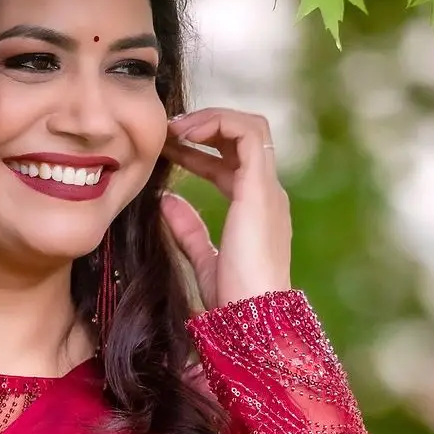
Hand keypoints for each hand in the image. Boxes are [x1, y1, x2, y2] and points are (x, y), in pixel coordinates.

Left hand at [161, 108, 291, 310]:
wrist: (252, 315)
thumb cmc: (232, 299)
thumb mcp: (203, 259)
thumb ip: (189, 229)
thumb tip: (166, 201)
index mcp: (255, 210)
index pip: (231, 165)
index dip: (198, 152)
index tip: (166, 149)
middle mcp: (266, 194)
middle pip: (243, 140)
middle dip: (205, 127)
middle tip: (166, 132)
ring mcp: (267, 188)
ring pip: (251, 127)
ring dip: (211, 119)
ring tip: (175, 128)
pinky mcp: (260, 188)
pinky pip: (247, 134)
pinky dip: (218, 124)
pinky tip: (185, 134)